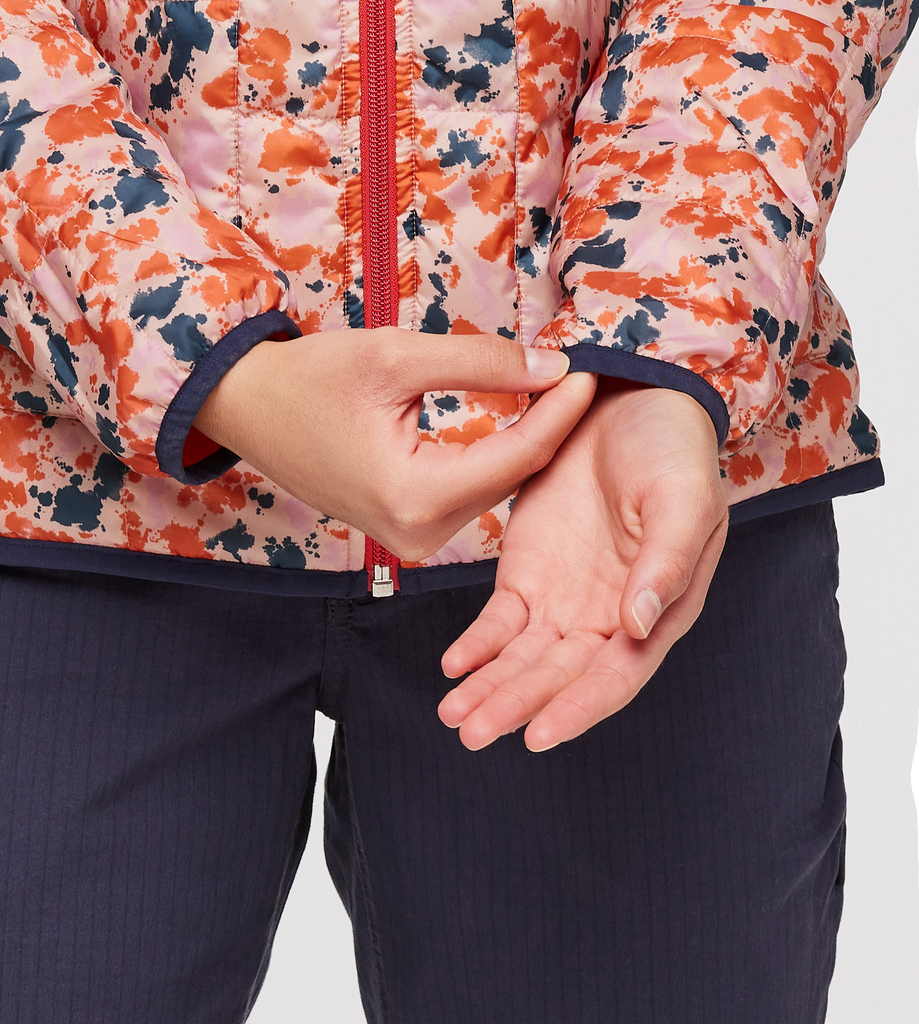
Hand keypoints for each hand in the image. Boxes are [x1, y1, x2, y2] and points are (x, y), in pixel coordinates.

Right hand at [194, 329, 595, 560]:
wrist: (249, 409)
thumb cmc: (310, 380)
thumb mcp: (396, 356)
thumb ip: (481, 362)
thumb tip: (554, 367)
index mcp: (413, 496)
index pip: (516, 456)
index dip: (561, 412)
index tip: (592, 371)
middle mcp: (417, 533)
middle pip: (509, 476)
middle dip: (549, 426)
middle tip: (583, 375)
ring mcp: (410, 538)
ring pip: (491, 486)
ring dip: (524, 441)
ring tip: (560, 393)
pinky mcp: (405, 529)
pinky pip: (467, 492)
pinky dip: (493, 456)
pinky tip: (518, 421)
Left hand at [438, 382, 728, 749]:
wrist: (623, 402)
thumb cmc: (671, 452)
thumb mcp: (684, 498)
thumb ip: (667, 563)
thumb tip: (640, 625)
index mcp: (659, 610)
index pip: (616, 676)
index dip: (578, 709)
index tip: (537, 736)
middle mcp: (608, 619)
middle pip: (558, 677)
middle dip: (516, 706)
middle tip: (472, 732)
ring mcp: (564, 600)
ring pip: (522, 659)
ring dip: (489, 688)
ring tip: (452, 714)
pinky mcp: (527, 575)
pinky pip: (498, 622)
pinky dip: (476, 645)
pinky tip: (452, 665)